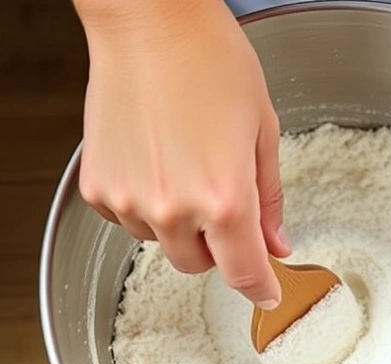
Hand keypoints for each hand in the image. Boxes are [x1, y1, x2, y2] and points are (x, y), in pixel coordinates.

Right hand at [74, 0, 289, 307]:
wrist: (149, 24)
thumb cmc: (211, 62)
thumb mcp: (262, 131)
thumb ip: (269, 198)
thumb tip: (276, 243)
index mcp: (225, 198)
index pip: (244, 272)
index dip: (260, 288)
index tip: (267, 294)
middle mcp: (174, 207)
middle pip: (200, 264)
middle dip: (219, 245)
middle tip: (224, 201)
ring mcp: (130, 200)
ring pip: (162, 242)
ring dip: (179, 223)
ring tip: (186, 165)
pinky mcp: (99, 187)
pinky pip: (127, 219)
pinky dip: (144, 203)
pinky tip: (156, 159)